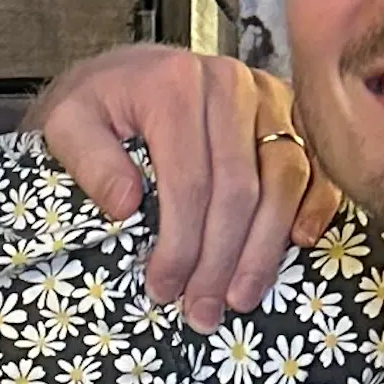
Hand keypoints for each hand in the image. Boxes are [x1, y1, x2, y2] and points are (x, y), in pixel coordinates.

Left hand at [33, 48, 332, 329]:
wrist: (128, 73)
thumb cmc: (100, 104)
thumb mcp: (66, 123)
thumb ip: (88, 160)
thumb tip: (125, 206)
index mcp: (175, 85)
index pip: (191, 181)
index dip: (181, 245)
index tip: (164, 289)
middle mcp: (230, 83)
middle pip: (241, 187)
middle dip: (223, 260)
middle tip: (204, 310)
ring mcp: (267, 95)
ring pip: (285, 178)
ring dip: (266, 247)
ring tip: (241, 296)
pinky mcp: (290, 110)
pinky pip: (316, 160)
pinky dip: (316, 203)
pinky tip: (299, 243)